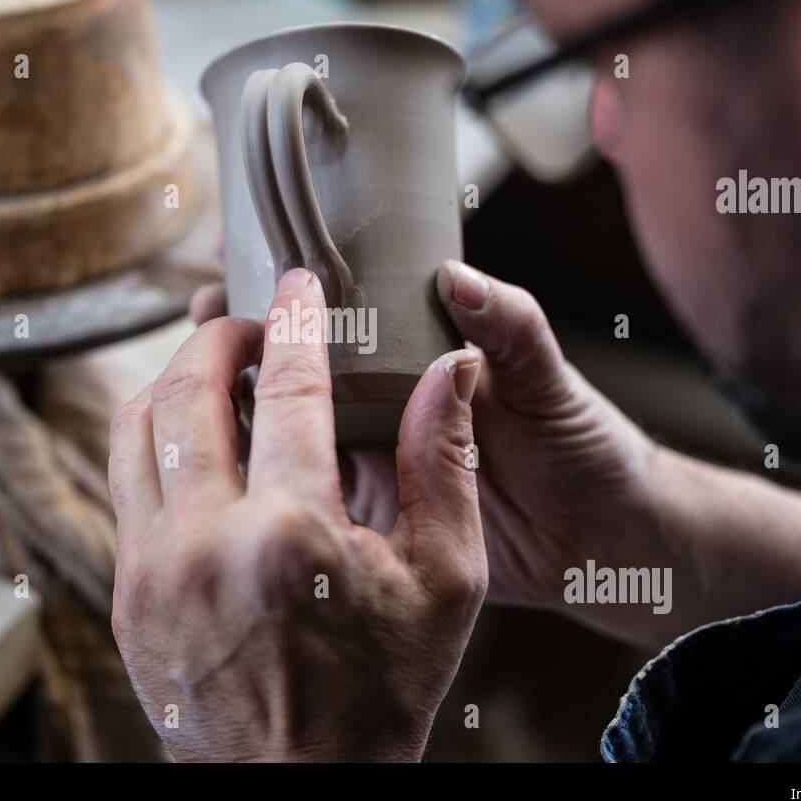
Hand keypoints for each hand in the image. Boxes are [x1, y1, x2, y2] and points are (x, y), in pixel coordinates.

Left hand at [111, 268, 486, 760]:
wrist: (302, 786)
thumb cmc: (383, 689)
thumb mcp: (445, 580)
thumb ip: (442, 463)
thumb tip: (449, 369)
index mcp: (292, 534)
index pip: (289, 387)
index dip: (297, 318)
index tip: (299, 282)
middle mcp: (204, 543)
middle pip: (187, 390)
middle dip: (219, 335)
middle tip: (252, 322)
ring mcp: (150, 571)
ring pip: (134, 429)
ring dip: (171, 379)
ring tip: (214, 369)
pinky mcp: (125, 595)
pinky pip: (122, 485)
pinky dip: (152, 439)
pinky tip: (190, 438)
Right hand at [192, 263, 664, 620]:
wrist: (605, 544)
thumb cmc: (588, 449)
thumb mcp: (550, 380)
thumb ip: (510, 327)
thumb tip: (456, 275)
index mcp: (426, 357)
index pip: (351, 310)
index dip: (298, 285)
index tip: (246, 256)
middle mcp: (392, 402)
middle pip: (305, 363)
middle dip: (248, 336)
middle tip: (204, 315)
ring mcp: (378, 457)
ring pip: (297, 425)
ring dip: (246, 402)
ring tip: (195, 380)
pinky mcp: (375, 515)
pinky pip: (313, 491)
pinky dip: (271, 476)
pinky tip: (227, 465)